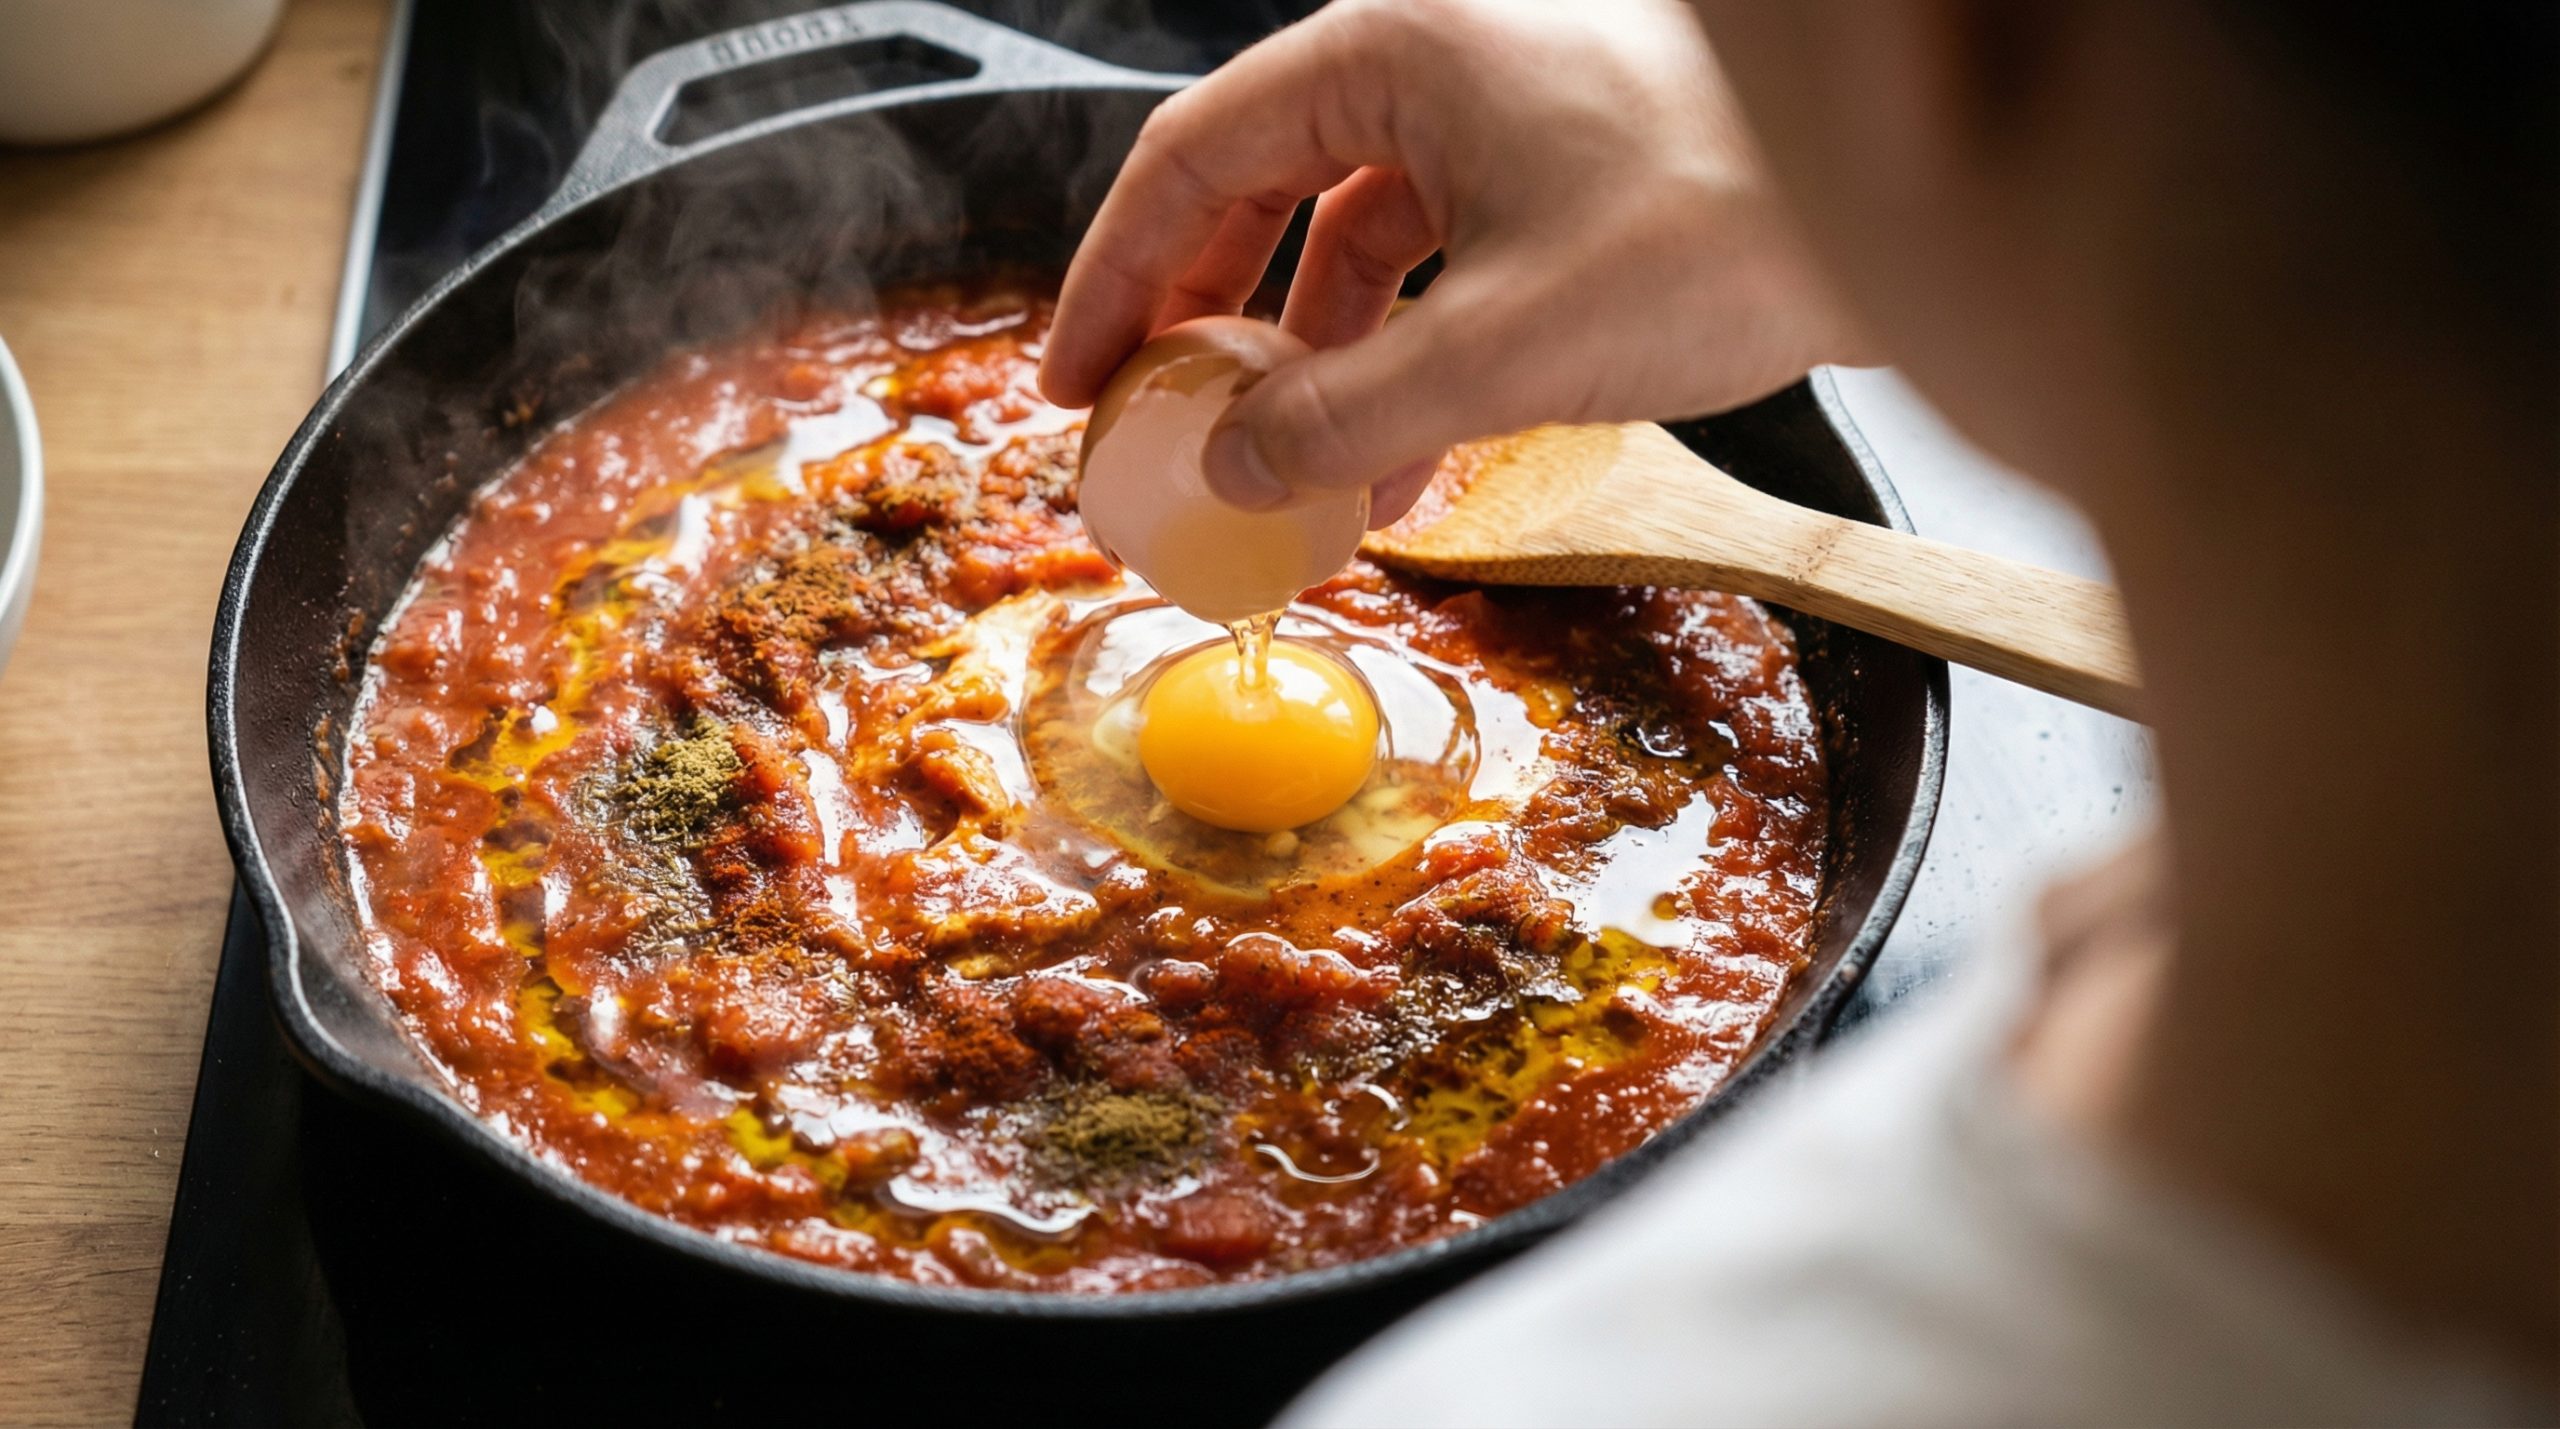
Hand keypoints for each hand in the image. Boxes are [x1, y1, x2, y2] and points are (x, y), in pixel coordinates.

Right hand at [1039, 0, 1869, 524]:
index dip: (1114, 277)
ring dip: (1311, 358)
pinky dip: (1403, 352)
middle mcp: (1435, 60)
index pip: (1192, 158)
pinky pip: (1436, 257)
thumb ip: (1347, 414)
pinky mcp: (1558, 167)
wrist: (1922, 205)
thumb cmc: (1728, 227)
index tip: (1074, 382)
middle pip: (1259, 188)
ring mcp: (1500, 109)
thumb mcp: (1507, 344)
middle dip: (1204, 321)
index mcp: (1394, 53)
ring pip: (1350, 233)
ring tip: (1293, 477)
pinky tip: (1406, 457)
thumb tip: (1227, 472)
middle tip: (1156, 428)